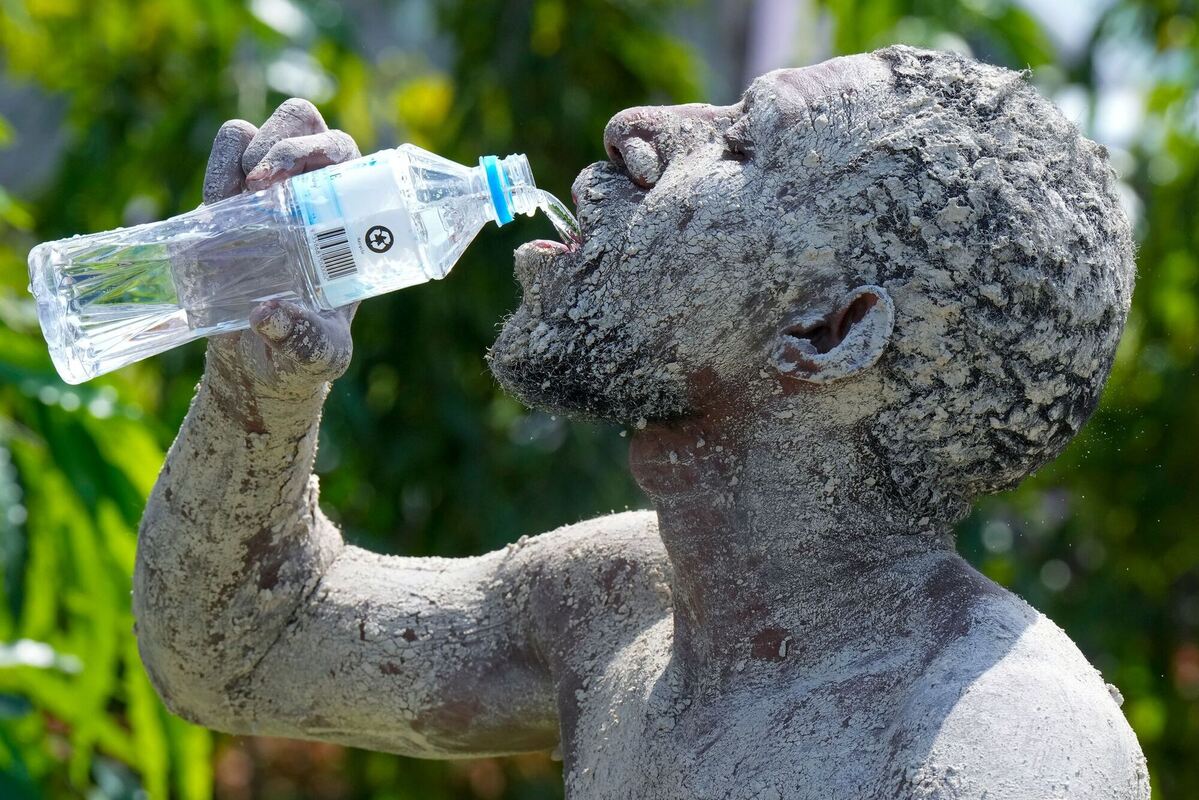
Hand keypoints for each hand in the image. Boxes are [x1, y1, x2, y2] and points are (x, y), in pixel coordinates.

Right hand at [202, 98, 360, 398]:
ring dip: (247, 152)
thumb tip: (268, 314)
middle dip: (282, 143)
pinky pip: (225, 150)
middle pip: (304, 124)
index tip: (286, 182)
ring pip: (260, 131)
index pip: (347, 156)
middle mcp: (313, 193)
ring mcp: (268, 191)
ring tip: (237, 201)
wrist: (259, 365)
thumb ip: (304, 342)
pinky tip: (216, 204)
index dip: (320, 152)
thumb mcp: (316, 356)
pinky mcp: (228, 198)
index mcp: (349, 221)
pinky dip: (218, 163)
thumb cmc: (303, 354)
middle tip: (261, 186)